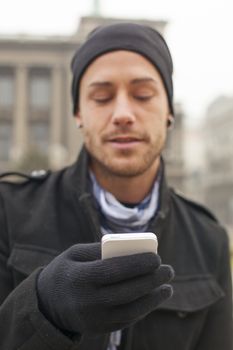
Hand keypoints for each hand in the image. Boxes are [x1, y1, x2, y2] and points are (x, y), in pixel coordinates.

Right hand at [37, 243, 173, 333]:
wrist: (47, 304)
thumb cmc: (65, 271)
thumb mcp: (75, 253)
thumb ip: (100, 249)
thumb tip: (132, 249)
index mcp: (80, 278)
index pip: (114, 270)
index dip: (137, 264)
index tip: (156, 257)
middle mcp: (87, 301)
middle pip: (127, 291)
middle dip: (151, 280)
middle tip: (168, 270)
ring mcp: (94, 318)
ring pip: (131, 310)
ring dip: (153, 299)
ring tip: (167, 287)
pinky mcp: (99, 329)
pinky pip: (126, 320)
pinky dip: (143, 309)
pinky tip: (153, 298)